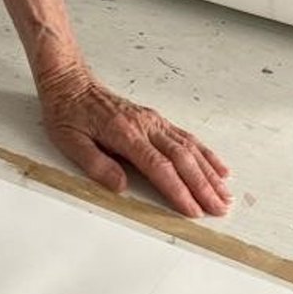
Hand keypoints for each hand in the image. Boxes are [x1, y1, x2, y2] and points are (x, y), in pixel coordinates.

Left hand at [38, 64, 231, 217]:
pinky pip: (187, 137)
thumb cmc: (67, 113)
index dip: (178, 190)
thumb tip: (120, 186)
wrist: (71, 83)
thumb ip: (95, 164)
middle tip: (219, 209)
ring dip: (209, 173)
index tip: (193, 210)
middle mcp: (145, 125)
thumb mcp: (69, 141)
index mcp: (124, 133)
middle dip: (203, 186)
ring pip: (190, 148)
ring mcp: (153, 121)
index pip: (158, 167)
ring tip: (225, 195)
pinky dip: (206, 154)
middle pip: (182, 159)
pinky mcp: (156, 120)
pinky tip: (219, 168)